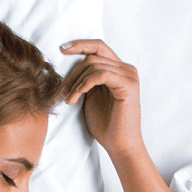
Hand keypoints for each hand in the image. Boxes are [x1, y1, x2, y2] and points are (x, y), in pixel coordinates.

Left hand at [60, 39, 142, 158]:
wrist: (119, 146)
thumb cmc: (105, 125)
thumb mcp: (91, 96)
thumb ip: (86, 79)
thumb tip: (69, 65)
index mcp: (118, 69)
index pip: (98, 47)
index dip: (80, 45)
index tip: (62, 49)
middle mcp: (126, 69)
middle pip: (94, 53)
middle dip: (73, 70)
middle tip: (62, 89)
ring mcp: (129, 75)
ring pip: (94, 64)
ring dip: (76, 81)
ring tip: (68, 98)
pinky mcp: (128, 85)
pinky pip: (100, 74)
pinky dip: (85, 84)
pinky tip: (77, 96)